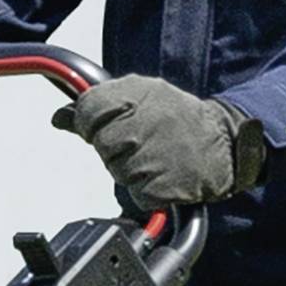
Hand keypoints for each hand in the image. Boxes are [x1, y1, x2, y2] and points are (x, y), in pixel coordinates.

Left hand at [56, 76, 265, 204]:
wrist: (225, 144)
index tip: (103, 124)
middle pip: (102, 142)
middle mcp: (146, 121)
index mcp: (141, 94)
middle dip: (114, 147)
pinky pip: (135, 191)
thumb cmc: (179, 123)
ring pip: (116, 168)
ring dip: (129, 168)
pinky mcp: (159, 185)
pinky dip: (144, 188)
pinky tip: (162, 173)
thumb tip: (61, 116)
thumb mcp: (143, 100)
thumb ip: (99, 107)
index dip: (91, 121)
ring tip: (156, 155)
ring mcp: (153, 154)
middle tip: (140, 141)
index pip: (90, 109)